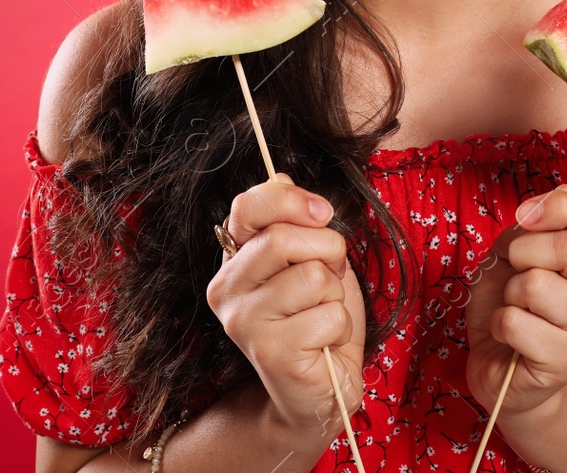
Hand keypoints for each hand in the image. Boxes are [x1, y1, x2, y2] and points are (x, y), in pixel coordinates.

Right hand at [205, 173, 366, 443]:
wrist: (320, 390)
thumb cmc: (317, 317)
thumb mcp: (310, 258)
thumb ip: (294, 220)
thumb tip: (282, 177)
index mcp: (234, 258)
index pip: (248, 206)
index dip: (291, 200)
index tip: (322, 213)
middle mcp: (227, 288)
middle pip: (283, 239)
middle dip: (327, 252)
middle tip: (329, 278)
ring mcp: (243, 322)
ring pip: (312, 276)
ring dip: (335, 295)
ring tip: (321, 315)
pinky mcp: (269, 352)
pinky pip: (328, 315)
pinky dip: (339, 327)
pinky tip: (322, 345)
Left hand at [464, 184, 566, 418]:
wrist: (503, 366)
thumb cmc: (511, 302)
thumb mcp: (513, 252)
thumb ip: (531, 226)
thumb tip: (543, 204)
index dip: (560, 206)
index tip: (525, 216)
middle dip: (523, 251)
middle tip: (516, 272)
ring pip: (536, 284)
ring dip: (510, 293)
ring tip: (516, 308)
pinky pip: (515, 322)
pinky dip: (500, 324)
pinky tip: (511, 337)